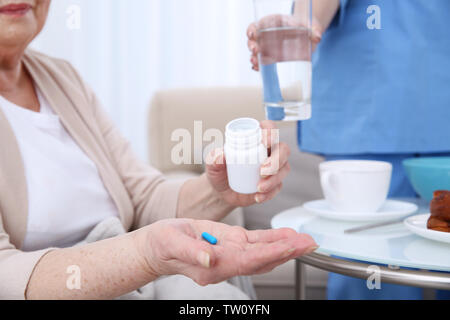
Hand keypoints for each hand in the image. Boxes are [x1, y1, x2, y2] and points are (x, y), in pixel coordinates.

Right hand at [137, 218, 317, 285]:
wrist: (159, 246)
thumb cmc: (162, 245)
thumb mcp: (170, 243)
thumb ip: (190, 252)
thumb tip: (209, 259)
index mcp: (212, 266)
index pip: (246, 261)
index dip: (269, 254)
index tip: (289, 246)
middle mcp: (226, 263)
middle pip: (262, 260)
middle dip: (287, 252)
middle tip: (310, 243)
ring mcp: (230, 254)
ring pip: (263, 253)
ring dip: (286, 246)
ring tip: (306, 240)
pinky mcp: (231, 244)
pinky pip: (256, 243)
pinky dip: (272, 239)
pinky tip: (287, 235)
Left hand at [205, 121, 290, 205]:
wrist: (221, 191)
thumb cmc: (219, 171)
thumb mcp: (212, 163)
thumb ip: (213, 157)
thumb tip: (220, 155)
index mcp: (255, 139)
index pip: (269, 128)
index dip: (271, 132)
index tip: (265, 142)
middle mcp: (268, 151)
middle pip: (283, 149)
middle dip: (277, 160)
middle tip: (262, 171)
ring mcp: (274, 167)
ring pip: (284, 168)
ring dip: (274, 178)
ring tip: (259, 187)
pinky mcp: (274, 183)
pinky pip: (278, 186)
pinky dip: (270, 192)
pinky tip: (258, 196)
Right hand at [247, 14, 322, 70]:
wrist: (308, 35)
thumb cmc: (306, 26)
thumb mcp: (310, 26)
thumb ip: (315, 29)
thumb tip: (317, 37)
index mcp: (271, 24)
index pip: (256, 25)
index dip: (252, 29)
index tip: (253, 34)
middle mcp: (266, 36)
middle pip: (253, 40)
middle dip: (251, 46)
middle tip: (255, 51)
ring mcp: (267, 48)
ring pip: (255, 53)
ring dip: (253, 58)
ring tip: (255, 63)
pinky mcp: (271, 58)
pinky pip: (262, 63)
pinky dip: (259, 67)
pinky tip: (258, 69)